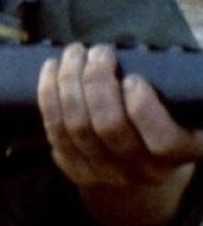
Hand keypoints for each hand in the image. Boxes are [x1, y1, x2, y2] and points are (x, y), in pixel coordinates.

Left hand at [38, 42, 202, 225]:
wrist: (136, 164)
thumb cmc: (157, 121)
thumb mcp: (173, 109)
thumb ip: (161, 92)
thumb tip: (128, 59)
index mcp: (176, 155)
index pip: (162, 140)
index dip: (143, 106)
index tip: (133, 78)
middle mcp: (141, 171)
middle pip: (109, 125)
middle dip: (97, 79)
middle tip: (98, 52)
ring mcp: (105, 173)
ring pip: (76, 124)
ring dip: (69, 79)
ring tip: (74, 52)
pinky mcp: (74, 168)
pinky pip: (54, 129)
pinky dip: (48, 92)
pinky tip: (52, 67)